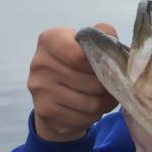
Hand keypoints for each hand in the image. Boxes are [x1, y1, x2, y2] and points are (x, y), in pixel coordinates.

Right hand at [27, 24, 118, 141]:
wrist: (54, 91)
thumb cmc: (77, 63)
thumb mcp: (88, 43)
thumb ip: (102, 34)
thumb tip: (112, 39)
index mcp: (50, 40)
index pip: (80, 56)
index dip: (101, 65)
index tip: (108, 66)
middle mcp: (39, 63)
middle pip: (90, 82)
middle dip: (108, 86)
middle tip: (112, 85)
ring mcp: (40, 89)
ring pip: (90, 103)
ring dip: (105, 102)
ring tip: (105, 96)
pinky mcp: (45, 111)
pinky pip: (83, 117)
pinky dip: (94, 115)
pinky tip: (91, 108)